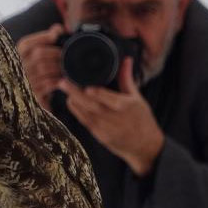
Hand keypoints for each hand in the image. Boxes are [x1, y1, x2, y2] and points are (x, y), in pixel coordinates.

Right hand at [17, 24, 63, 110]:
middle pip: (38, 55)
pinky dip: (58, 80)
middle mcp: (16, 68)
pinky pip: (48, 84)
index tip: (57, 35)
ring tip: (67, 66)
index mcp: (15, 56)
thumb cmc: (39, 71)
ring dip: (59, 67)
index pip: (26, 44)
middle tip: (67, 54)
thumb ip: (47, 38)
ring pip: (44, 69)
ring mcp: (23, 82)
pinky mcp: (32, 95)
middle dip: (55, 53)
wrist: (34, 98)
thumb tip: (58, 28)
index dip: (42, 37)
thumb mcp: (39, 54)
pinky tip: (63, 78)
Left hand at [58, 57, 163, 176]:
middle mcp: (113, 118)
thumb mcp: (137, 98)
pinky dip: (76, 110)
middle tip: (62, 82)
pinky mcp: (98, 135)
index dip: (93, 91)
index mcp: (124, 106)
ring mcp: (104, 128)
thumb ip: (127, 79)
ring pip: (83, 113)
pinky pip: (84, 121)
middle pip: (90, 104)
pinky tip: (71, 101)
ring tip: (64, 89)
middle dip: (74, 93)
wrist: (144, 146)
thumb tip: (125, 60)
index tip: (82, 82)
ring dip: (73, 100)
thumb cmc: (142, 120)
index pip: (105, 97)